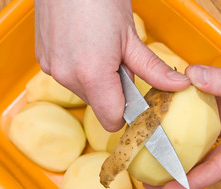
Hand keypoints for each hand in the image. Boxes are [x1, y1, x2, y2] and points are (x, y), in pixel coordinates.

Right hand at [34, 0, 189, 130]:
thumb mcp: (131, 38)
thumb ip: (153, 69)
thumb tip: (178, 86)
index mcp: (92, 75)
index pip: (112, 119)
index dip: (127, 113)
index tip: (137, 100)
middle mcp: (67, 77)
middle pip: (99, 105)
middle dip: (114, 91)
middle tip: (120, 62)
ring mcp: (51, 68)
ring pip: (84, 92)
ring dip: (97, 80)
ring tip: (101, 50)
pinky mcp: (43, 60)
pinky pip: (69, 77)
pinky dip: (80, 70)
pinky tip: (85, 47)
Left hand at [158, 16, 220, 188]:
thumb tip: (192, 78)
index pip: (219, 169)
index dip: (192, 182)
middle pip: (205, 156)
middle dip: (179, 166)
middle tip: (150, 173)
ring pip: (201, 130)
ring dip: (178, 136)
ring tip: (152, 144)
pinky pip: (203, 104)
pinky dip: (187, 104)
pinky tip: (168, 105)